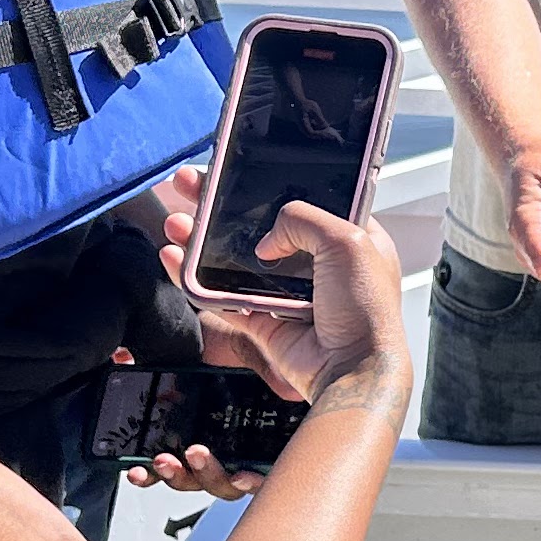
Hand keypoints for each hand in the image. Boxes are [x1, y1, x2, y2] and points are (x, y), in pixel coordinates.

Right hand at [157, 171, 408, 411]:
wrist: (353, 369)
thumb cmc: (366, 309)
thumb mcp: (347, 240)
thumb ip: (302, 219)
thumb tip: (266, 241)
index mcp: (348, 241)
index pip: (303, 202)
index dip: (268, 186)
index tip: (236, 170)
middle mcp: (318, 265)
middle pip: (259, 227)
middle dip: (220, 207)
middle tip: (191, 186)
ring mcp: (289, 294)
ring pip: (235, 260)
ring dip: (201, 239)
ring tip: (176, 221)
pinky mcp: (265, 322)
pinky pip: (223, 297)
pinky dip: (195, 280)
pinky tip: (174, 258)